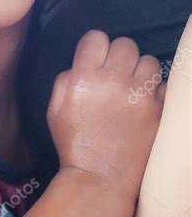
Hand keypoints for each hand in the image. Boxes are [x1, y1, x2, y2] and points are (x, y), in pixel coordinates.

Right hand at [47, 30, 164, 209]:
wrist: (100, 179)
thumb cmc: (75, 145)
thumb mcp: (54, 109)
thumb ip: (64, 80)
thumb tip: (79, 64)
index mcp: (83, 78)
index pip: (96, 37)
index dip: (95, 46)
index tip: (97, 57)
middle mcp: (112, 81)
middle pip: (125, 44)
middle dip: (119, 56)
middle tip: (116, 73)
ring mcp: (138, 96)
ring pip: (149, 60)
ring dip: (140, 71)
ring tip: (133, 87)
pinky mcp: (158, 111)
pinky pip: (163, 85)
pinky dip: (155, 92)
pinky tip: (143, 104)